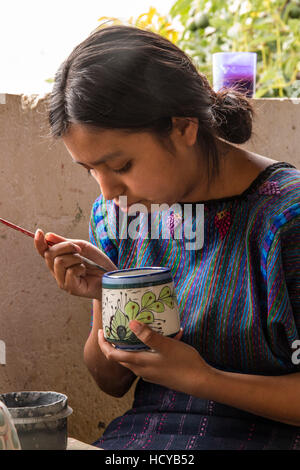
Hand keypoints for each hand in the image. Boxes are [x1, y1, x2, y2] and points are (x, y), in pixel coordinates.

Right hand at [34, 229, 116, 298]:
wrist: (111, 276)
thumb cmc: (97, 262)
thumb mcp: (82, 247)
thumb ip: (65, 242)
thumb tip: (48, 236)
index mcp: (59, 260)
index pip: (44, 251)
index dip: (39, 242)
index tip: (39, 232)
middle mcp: (57, 271)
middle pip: (49, 254)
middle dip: (65, 246)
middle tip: (79, 249)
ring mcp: (62, 281)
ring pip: (59, 262)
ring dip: (75, 258)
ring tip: (83, 263)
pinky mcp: (70, 288)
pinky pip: (70, 272)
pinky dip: (80, 268)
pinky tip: (85, 272)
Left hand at [98, 320, 212, 396]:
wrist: (201, 382)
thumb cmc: (184, 363)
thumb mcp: (166, 346)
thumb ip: (148, 336)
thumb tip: (131, 323)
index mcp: (139, 363)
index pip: (112, 355)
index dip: (103, 343)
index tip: (100, 330)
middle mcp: (142, 370)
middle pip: (121, 357)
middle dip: (115, 342)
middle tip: (117, 327)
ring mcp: (151, 373)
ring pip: (134, 357)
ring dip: (132, 344)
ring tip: (138, 328)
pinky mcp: (159, 373)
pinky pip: (147, 359)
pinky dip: (148, 348)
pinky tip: (163, 337)